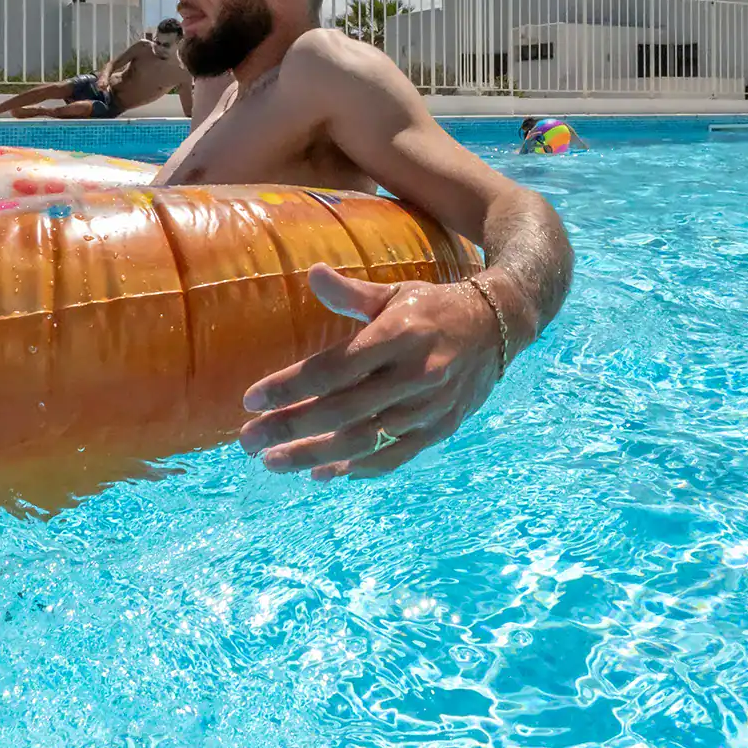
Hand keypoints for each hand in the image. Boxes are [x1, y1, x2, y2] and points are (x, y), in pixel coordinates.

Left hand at [236, 263, 506, 481]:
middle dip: (291, 428)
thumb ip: (352, 292)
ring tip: (273, 463)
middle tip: (247, 440)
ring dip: (314, 455)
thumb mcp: (396, 293)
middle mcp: (415, 374)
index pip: (335, 367)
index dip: (291, 386)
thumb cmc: (434, 308)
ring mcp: (429, 408)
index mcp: (400, 334)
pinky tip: (321, 474)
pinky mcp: (439, 430)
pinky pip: (392, 457)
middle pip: (342, 410)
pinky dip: (355, 468)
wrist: (500, 327)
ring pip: (364, 440)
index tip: (251, 400)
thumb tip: (311, 274)